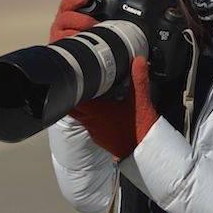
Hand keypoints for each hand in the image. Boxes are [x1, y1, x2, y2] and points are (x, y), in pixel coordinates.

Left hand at [47, 0, 158, 157]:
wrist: (144, 153)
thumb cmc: (140, 130)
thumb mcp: (141, 101)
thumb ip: (138, 78)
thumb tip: (138, 59)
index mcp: (96, 111)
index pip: (73, 96)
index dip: (69, 84)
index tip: (67, 74)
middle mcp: (90, 121)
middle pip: (71, 105)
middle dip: (71, 92)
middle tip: (71, 79)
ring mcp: (93, 130)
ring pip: (78, 114)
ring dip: (79, 103)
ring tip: (83, 90)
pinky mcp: (99, 136)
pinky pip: (87, 121)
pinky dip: (87, 113)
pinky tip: (97, 107)